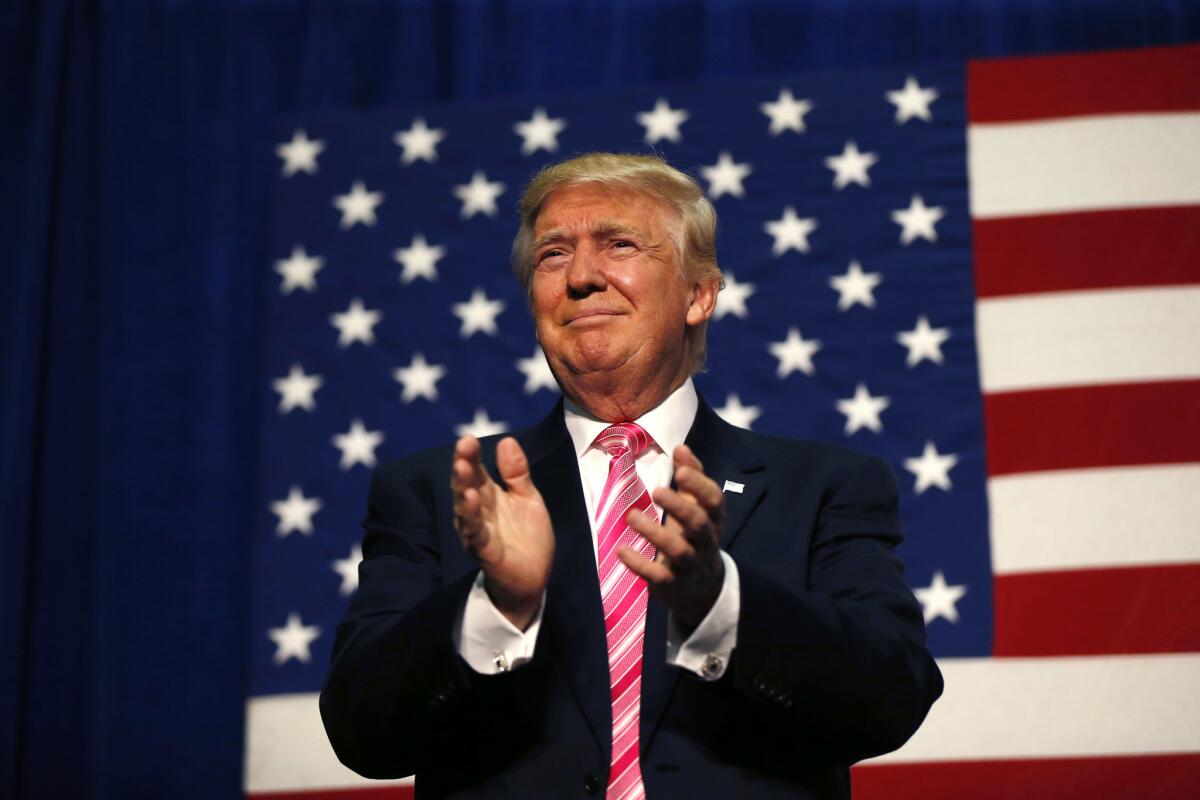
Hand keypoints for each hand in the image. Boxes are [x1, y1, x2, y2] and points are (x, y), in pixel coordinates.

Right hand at [452, 436, 554, 630]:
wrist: (533, 577)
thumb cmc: (527, 536)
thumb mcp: (527, 498)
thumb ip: (517, 473)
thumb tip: (507, 440)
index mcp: (489, 496)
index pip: (476, 471)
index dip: (472, 455)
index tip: (468, 438)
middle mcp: (478, 511)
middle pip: (467, 485)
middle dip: (463, 466)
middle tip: (462, 446)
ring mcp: (479, 532)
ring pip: (466, 509)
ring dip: (462, 489)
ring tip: (462, 469)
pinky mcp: (486, 552)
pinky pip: (477, 535)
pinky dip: (473, 519)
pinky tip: (470, 502)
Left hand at [617, 444, 725, 628]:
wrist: (701, 588)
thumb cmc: (695, 537)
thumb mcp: (698, 508)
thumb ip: (691, 478)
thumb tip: (680, 447)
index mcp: (713, 519)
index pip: (714, 500)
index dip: (700, 485)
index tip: (680, 470)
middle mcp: (705, 541)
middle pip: (698, 524)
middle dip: (679, 507)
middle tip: (657, 490)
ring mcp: (690, 564)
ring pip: (678, 550)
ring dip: (654, 533)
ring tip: (631, 516)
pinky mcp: (672, 583)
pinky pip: (658, 575)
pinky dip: (639, 564)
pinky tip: (621, 550)